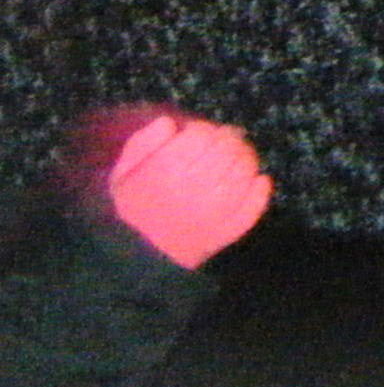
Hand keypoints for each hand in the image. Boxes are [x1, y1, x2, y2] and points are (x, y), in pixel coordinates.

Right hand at [101, 113, 272, 269]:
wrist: (134, 263)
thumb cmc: (130, 213)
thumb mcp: (121, 176)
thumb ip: (143, 144)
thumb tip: (170, 122)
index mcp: (166, 170)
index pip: (201, 134)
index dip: (203, 129)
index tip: (198, 134)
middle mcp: (194, 187)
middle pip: (227, 147)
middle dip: (227, 139)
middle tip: (223, 141)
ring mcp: (215, 210)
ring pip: (245, 169)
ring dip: (245, 158)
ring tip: (237, 158)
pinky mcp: (227, 231)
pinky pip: (254, 204)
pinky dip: (259, 189)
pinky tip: (257, 180)